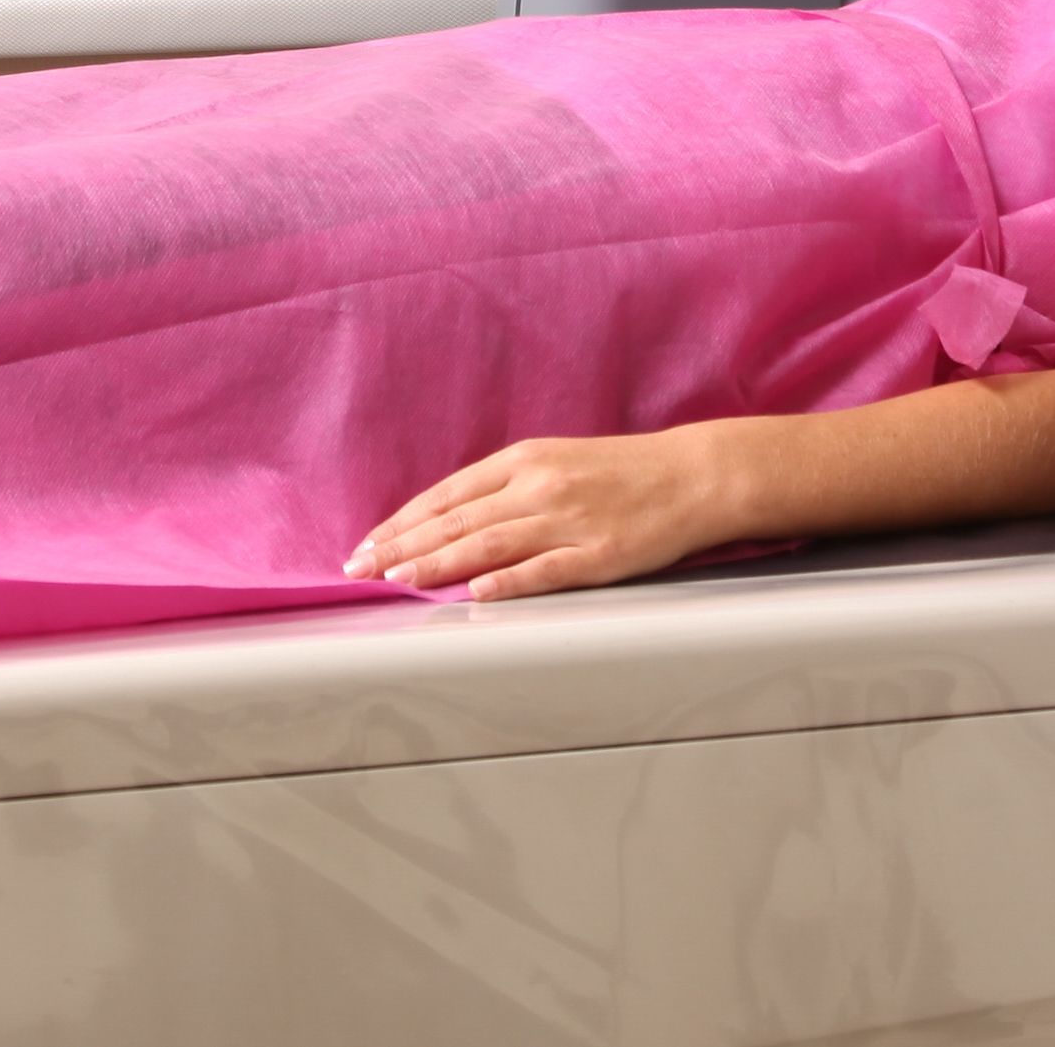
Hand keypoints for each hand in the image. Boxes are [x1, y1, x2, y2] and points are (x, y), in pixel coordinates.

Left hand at [349, 427, 745, 600]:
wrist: (694, 475)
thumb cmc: (624, 472)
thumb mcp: (558, 462)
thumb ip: (506, 489)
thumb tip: (450, 520)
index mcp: (526, 461)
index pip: (447, 494)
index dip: (402, 521)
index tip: (366, 545)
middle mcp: (540, 487)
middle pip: (457, 520)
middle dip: (402, 546)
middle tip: (360, 569)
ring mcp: (569, 522)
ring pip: (489, 544)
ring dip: (437, 563)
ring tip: (398, 580)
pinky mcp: (599, 555)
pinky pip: (545, 570)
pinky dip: (508, 582)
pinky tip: (475, 593)